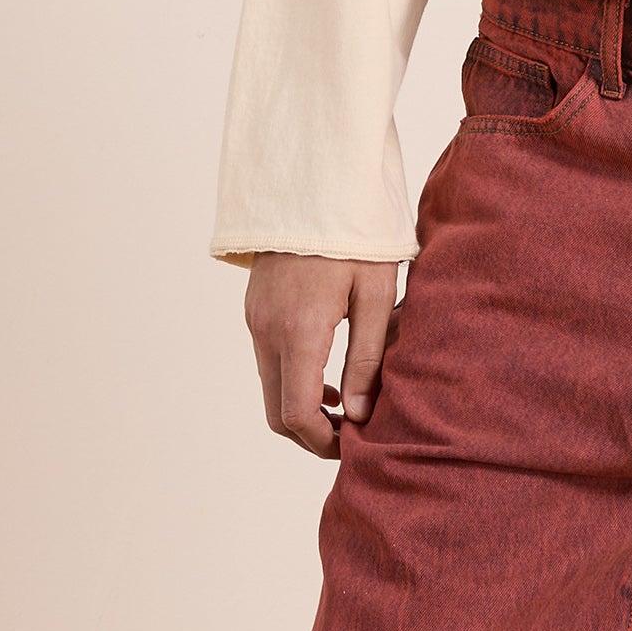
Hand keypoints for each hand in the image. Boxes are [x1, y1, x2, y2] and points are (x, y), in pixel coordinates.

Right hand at [245, 252, 398, 456]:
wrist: (312, 186)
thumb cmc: (355, 236)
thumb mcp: (376, 295)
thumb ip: (367, 359)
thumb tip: (358, 415)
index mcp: (299, 331)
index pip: (297, 413)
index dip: (323, 442)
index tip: (354, 444)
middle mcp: (267, 331)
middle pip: (277, 412)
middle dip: (311, 434)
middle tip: (351, 433)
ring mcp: (256, 321)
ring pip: (270, 389)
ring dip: (303, 407)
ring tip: (347, 404)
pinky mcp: (255, 311)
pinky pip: (268, 362)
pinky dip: (293, 381)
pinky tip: (328, 374)